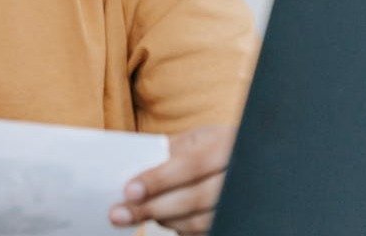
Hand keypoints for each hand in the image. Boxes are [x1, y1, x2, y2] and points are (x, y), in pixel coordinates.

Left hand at [108, 124, 235, 234]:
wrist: (246, 159)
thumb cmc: (213, 147)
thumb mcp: (196, 139)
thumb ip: (169, 151)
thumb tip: (131, 168)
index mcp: (227, 144)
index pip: (191, 165)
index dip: (159, 179)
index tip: (129, 191)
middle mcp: (240, 175)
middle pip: (195, 199)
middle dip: (153, 207)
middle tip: (119, 214)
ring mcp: (242, 203)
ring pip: (199, 222)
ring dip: (164, 220)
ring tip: (138, 213)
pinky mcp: (238, 222)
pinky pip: (204, 233)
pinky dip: (180, 229)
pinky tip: (164, 219)